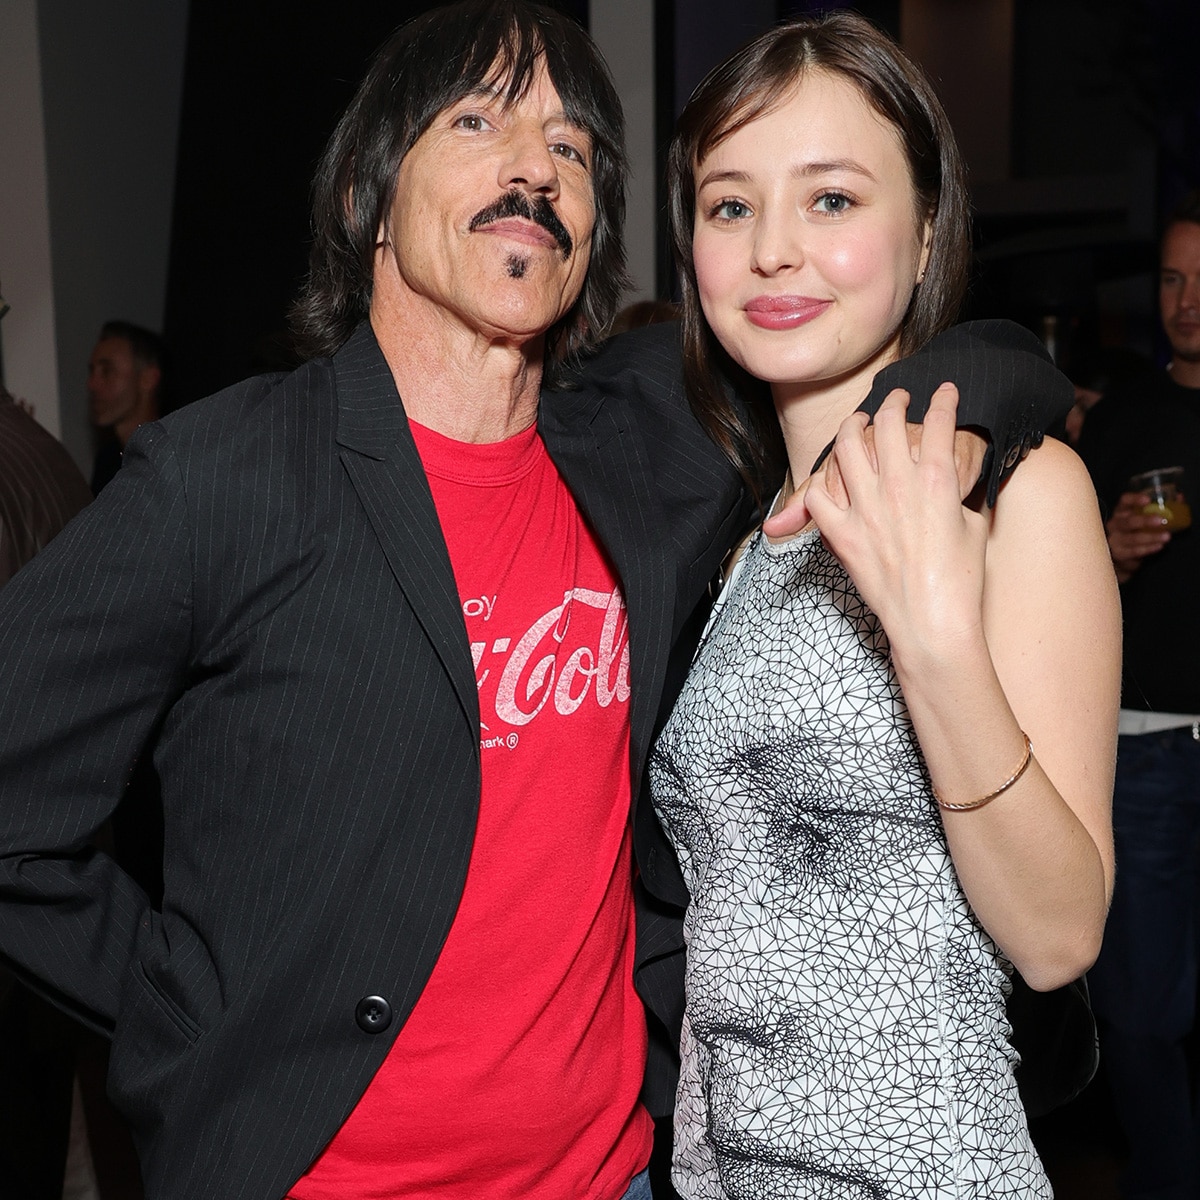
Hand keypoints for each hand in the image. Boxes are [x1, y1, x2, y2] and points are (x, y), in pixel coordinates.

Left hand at [802, 383, 989, 655]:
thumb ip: (958, 498)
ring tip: (857, 421)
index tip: (946, 390)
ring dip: (852, 426)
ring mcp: (865, 510)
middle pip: (889, 423)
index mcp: (937, 482)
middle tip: (898, 397)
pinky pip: (818, 497)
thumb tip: (952, 487)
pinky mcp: (843, 536)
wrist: (933, 624)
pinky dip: (820, 484)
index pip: (940, 423)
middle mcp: (898, 488)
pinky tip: (828, 480)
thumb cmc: (962, 582)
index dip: (946, 400)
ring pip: (846, 448)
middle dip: (895, 401)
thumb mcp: (974, 528)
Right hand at [1105, 490, 1170, 581]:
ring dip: (1151, 537)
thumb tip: (1179, 497)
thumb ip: (1160, 508)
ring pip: (1132, 538)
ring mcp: (1115, 540)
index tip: (1147, 499)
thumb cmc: (1135, 531)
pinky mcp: (1119, 553)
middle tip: (1160, 520)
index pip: (1124, 501)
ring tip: (1166, 536)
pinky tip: (1159, 546)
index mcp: (1121, 512)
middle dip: (1144, 521)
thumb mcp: (1143, 517)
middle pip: (1127, 522)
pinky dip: (1148, 549)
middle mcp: (1115, 524)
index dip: (1134, 499)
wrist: (1122, 553)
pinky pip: (1134, 551)